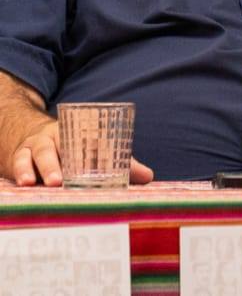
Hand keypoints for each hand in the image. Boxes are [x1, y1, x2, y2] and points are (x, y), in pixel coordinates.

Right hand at [10, 118, 153, 186]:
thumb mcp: (94, 153)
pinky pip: (18, 161)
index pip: (92, 140)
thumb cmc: (73, 150)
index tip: (104, 163)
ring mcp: (36, 144)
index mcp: (81, 133)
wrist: (32, 136)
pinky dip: (20, 171)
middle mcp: (58, 136)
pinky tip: (24, 184)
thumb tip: (148, 177)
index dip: (98, 151)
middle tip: (61, 180)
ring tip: (40, 182)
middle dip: (60, 162)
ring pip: (37, 153)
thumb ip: (121, 165)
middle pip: (61, 146)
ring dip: (39, 167)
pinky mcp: (19, 155)